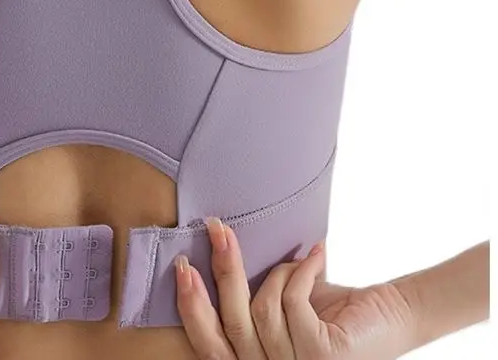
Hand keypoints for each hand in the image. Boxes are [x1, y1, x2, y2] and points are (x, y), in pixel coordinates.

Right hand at [175, 218, 417, 359]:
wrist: (392, 317)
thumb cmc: (333, 311)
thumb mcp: (281, 307)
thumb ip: (252, 300)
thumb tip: (218, 250)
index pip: (209, 345)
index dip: (192, 307)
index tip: (182, 266)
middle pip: (231, 325)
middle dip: (220, 272)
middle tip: (215, 228)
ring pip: (263, 307)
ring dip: (281, 271)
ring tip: (302, 258)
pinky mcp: (323, 357)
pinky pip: (294, 300)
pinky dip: (304, 269)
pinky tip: (318, 255)